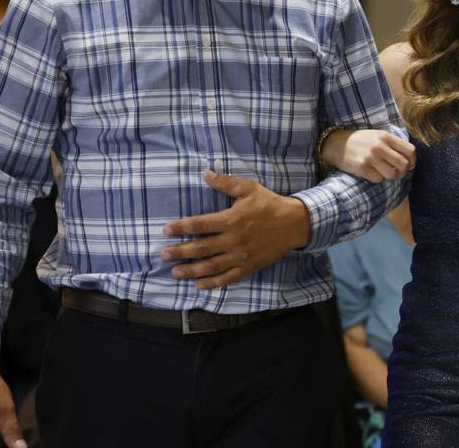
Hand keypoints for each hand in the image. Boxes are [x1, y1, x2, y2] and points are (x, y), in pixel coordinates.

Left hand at [161, 171, 310, 289]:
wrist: (294, 224)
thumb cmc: (269, 204)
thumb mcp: (249, 188)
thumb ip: (225, 183)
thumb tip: (205, 173)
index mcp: (232, 219)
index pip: (200, 224)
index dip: (181, 227)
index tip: (166, 230)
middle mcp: (234, 240)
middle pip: (201, 248)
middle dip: (180, 252)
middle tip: (163, 255)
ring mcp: (241, 256)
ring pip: (211, 266)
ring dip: (191, 270)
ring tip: (175, 272)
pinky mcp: (249, 267)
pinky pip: (228, 278)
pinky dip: (213, 282)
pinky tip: (199, 284)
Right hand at [321, 129, 414, 182]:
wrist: (336, 144)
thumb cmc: (361, 141)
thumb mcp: (378, 136)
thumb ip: (393, 144)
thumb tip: (410, 161)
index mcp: (386, 136)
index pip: (410, 150)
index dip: (412, 161)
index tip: (409, 165)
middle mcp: (380, 146)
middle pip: (403, 164)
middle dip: (402, 171)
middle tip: (397, 171)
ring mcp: (371, 158)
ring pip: (392, 174)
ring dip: (390, 176)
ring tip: (383, 172)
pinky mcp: (362, 168)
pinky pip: (379, 179)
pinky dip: (377, 178)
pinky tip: (372, 172)